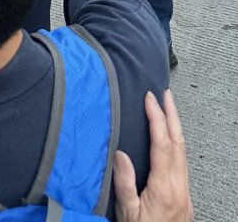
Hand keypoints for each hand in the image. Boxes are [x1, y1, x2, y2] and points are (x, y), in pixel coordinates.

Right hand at [114, 91, 192, 221]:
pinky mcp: (185, 197)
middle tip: (166, 95)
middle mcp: (178, 187)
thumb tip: (120, 153)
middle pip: (179, 144)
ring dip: (176, 128)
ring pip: (184, 153)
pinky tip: (172, 141)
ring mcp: (184, 192)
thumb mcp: (127, 213)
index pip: (162, 144)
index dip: (157, 118)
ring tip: (169, 110)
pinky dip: (178, 144)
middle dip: (173, 116)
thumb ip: (124, 183)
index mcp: (163, 188)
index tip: (150, 99)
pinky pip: (184, 163)